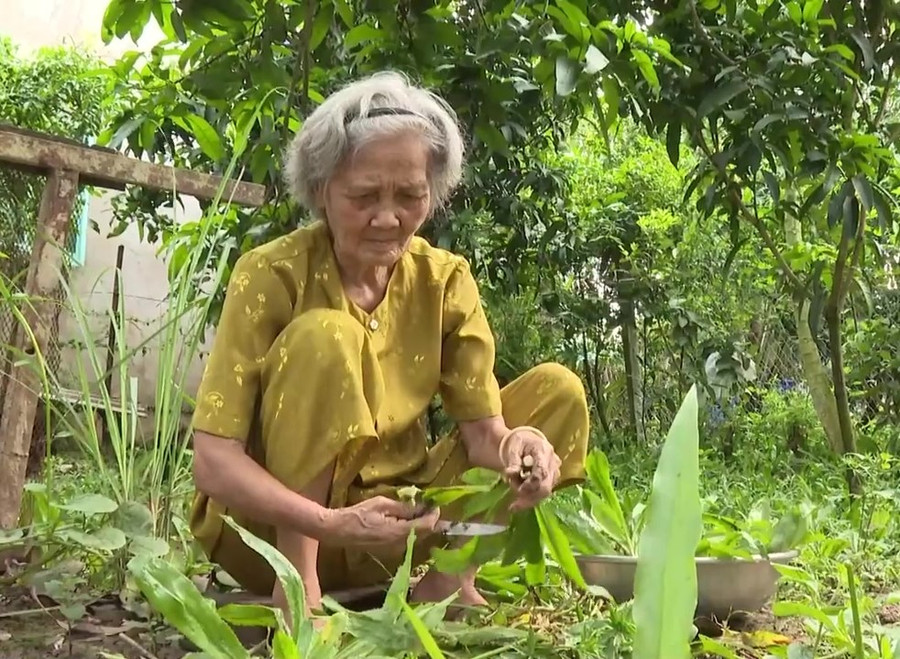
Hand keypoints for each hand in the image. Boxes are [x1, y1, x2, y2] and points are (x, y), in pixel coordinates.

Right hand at [324, 497, 440, 545]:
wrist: (338, 531)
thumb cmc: (358, 514)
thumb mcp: (382, 504)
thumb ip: (403, 507)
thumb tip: (421, 506)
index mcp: (398, 533)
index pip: (426, 526)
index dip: (434, 515)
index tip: (434, 504)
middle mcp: (399, 545)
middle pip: (424, 533)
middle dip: (429, 519)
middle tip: (429, 505)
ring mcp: (394, 550)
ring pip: (416, 537)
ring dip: (421, 524)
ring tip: (419, 509)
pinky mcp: (389, 551)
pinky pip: (406, 540)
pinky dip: (411, 529)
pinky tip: (407, 519)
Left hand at [500, 427, 560, 511]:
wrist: (526, 442)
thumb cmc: (518, 443)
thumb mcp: (512, 447)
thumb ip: (513, 461)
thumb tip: (511, 473)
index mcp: (544, 450)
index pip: (542, 471)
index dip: (531, 484)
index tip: (519, 490)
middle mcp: (553, 462)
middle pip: (546, 486)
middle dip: (529, 497)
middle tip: (513, 506)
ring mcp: (554, 472)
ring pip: (545, 493)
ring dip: (528, 499)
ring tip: (513, 502)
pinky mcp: (552, 480)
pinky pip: (543, 493)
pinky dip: (530, 499)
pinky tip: (518, 503)